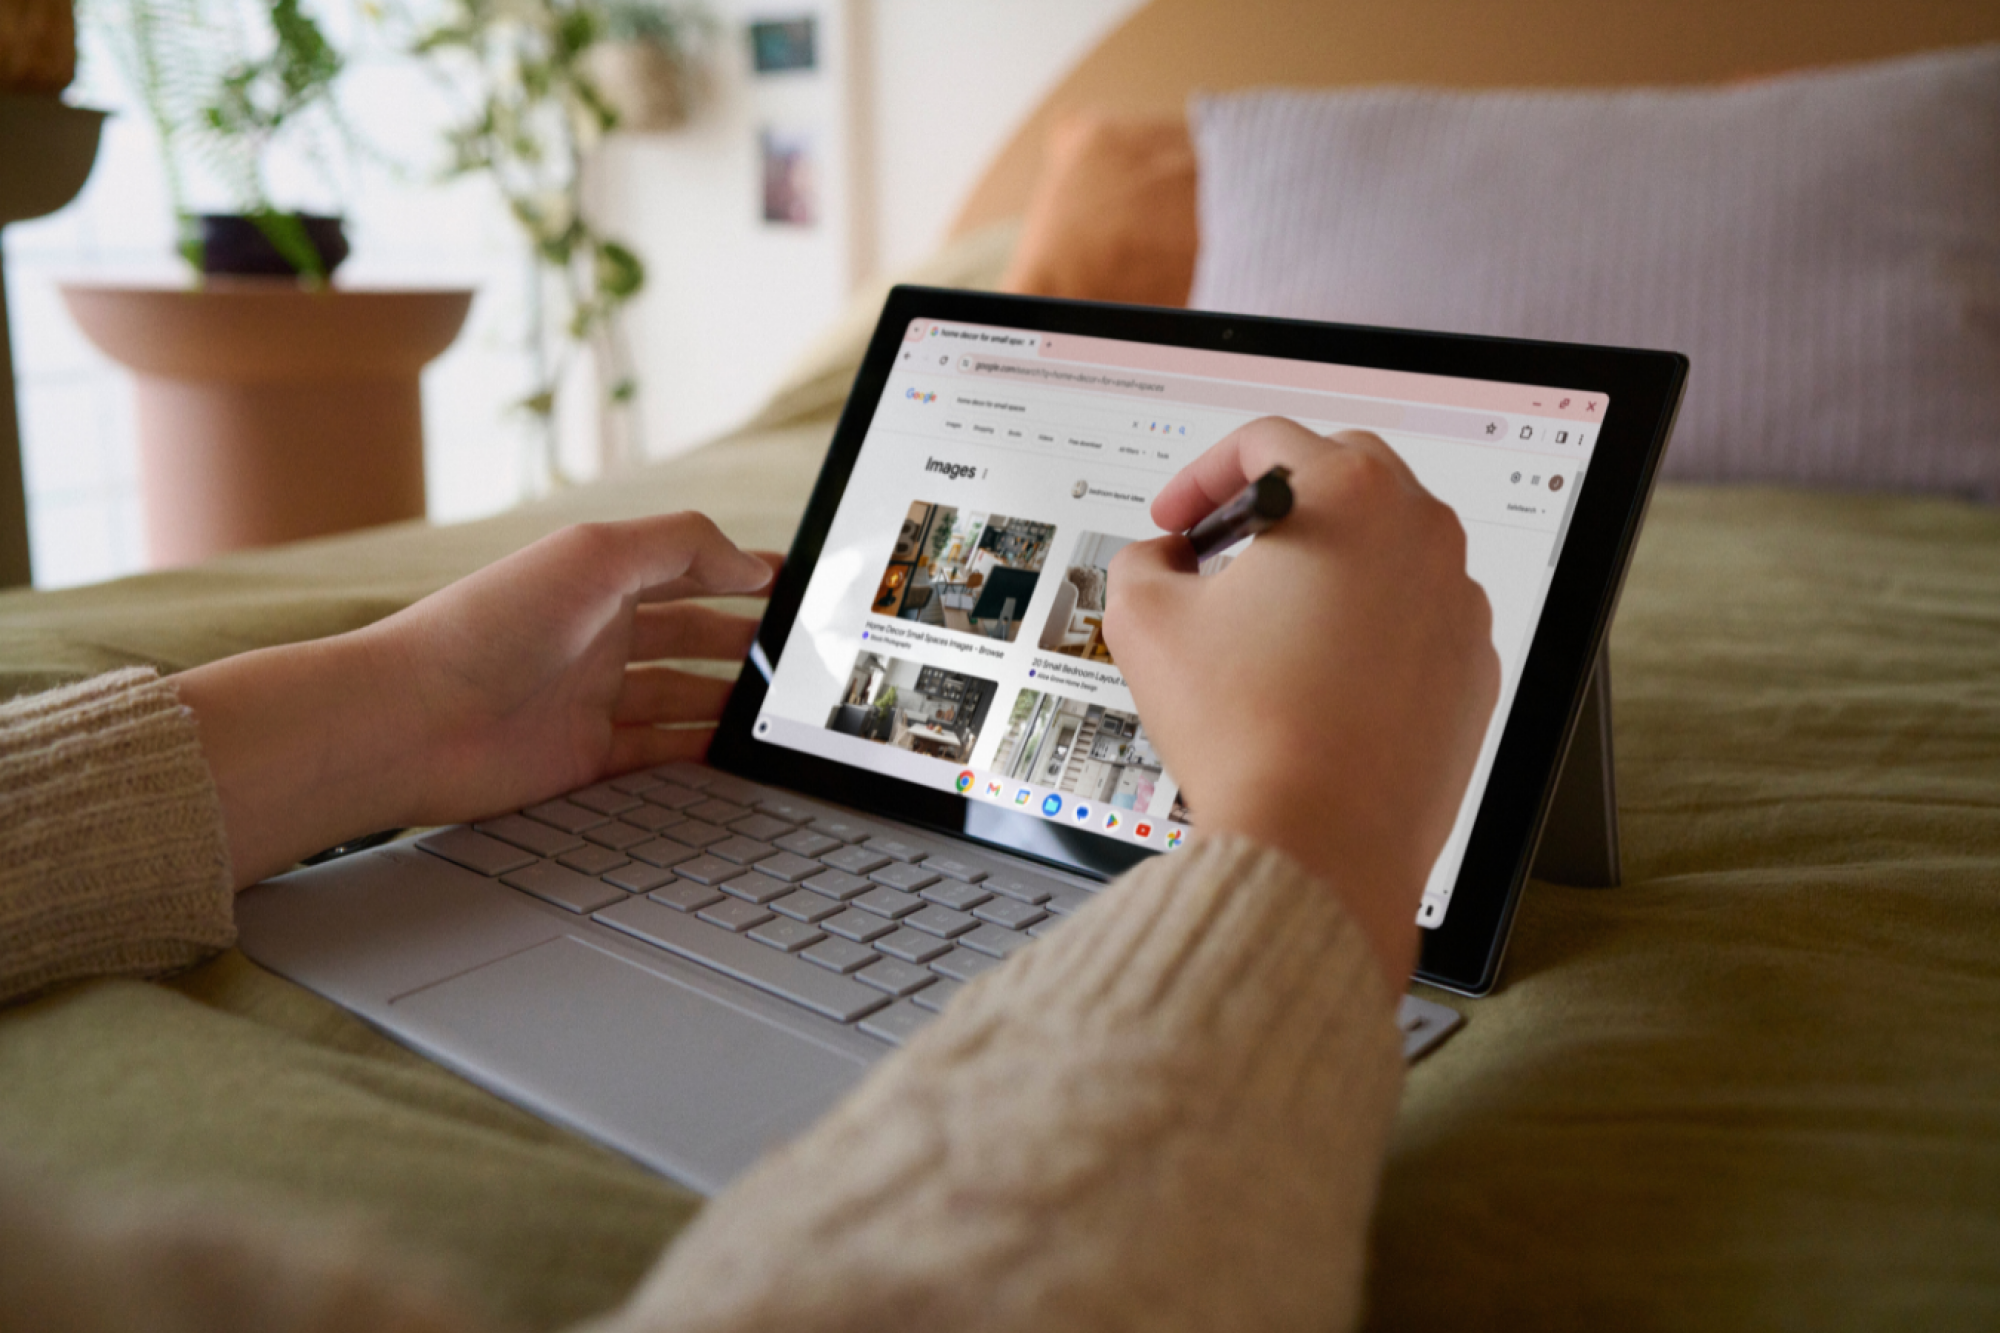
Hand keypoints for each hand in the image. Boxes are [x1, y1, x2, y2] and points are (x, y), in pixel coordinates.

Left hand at [176, 514, 776, 888]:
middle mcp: (597, 635)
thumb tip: (750, 560)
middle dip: (747, 639)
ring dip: (730, 699)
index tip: (795, 587)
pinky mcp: (584, 759)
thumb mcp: (595, 554)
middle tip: (801, 655)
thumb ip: (682, 545)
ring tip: (780, 707)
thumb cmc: (488, 627)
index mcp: (598, 578)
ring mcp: (591, 698)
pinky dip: (700, 752)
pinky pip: (659, 755)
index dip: (740, 573)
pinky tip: (736, 752)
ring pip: (682, 696)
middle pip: (692, 634)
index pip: (686, 568)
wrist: (409, 722)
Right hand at [1103, 421, 1499, 985]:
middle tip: (1224, 552)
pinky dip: (1369, 628)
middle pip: (1342, 475)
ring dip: (1326, 564)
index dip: (1200, 477)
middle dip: (1275, 504)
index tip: (1178, 521)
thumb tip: (1161, 560)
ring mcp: (1458, 602)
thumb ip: (1141, 558)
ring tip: (1267, 625)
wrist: (1319, 844)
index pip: (1267, 442)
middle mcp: (1420, 532)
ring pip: (1386, 548)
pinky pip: (1416, 619)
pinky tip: (1317, 679)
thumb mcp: (1144, 620)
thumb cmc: (1246, 732)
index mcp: (1347, 496)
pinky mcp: (1472, 667)